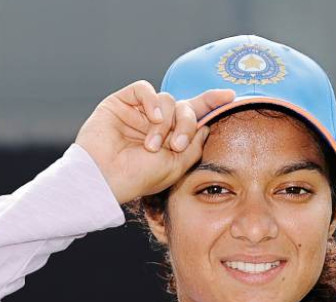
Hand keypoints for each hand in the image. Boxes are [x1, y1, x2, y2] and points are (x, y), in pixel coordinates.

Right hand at [75, 80, 236, 203]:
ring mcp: (138, 112)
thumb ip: (194, 145)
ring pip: (167, 99)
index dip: (211, 102)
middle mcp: (155, 123)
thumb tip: (208, 124)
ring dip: (165, 122)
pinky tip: (151, 118)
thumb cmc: (138, 177)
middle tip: (176, 145)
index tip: (230, 96)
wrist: (104, 178)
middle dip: (187, 123)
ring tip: (152, 145)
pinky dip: (152, 101)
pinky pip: (144, 89)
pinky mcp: (120, 102)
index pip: (194, 115)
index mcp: (170, 138)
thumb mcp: (176, 166)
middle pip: (185, 107)